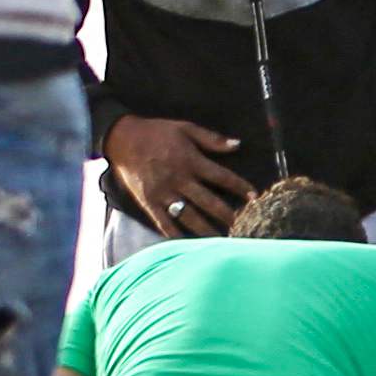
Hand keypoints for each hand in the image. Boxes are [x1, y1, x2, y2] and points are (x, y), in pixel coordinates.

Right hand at [102, 115, 254, 234]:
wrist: (119, 138)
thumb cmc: (156, 132)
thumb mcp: (184, 128)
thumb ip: (211, 139)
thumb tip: (238, 144)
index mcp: (190, 161)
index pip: (222, 177)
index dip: (240, 187)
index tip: (255, 198)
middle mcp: (178, 179)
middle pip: (209, 202)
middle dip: (229, 216)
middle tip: (247, 228)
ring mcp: (162, 193)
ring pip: (190, 216)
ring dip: (208, 230)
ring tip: (225, 243)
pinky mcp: (148, 202)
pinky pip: (164, 223)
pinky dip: (177, 235)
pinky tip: (191, 247)